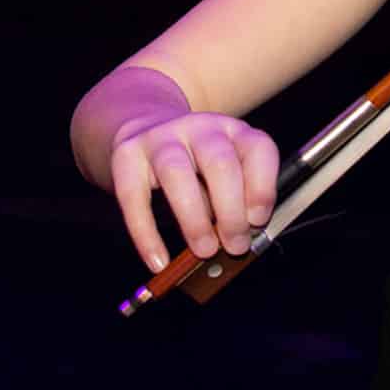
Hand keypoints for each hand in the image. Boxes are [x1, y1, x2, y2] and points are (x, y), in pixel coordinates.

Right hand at [110, 112, 279, 269]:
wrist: (146, 128)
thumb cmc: (197, 165)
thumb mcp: (224, 173)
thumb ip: (236, 201)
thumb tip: (238, 243)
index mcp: (234, 131)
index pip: (258, 148)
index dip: (262, 187)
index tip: (258, 220)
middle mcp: (200, 128)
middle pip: (220, 163)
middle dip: (231, 211)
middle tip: (235, 246)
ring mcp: (161, 137)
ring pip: (177, 173)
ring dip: (194, 219)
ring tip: (204, 250)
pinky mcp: (126, 155)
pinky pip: (134, 197)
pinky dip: (146, 234)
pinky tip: (158, 261)